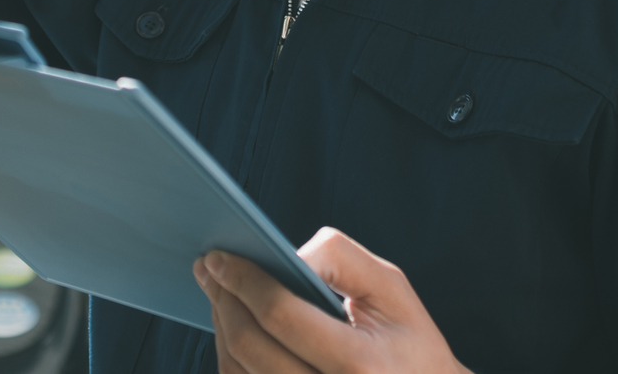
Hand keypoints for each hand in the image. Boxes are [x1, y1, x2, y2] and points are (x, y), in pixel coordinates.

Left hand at [193, 229, 470, 373]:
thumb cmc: (410, 345)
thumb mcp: (392, 290)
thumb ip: (340, 260)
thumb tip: (283, 256)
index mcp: (360, 366)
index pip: (282, 316)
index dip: (245, 280)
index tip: (219, 256)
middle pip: (251, 347)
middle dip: (223, 299)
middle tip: (207, 267)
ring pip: (239, 372)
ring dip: (221, 326)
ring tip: (218, 292)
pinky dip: (231, 355)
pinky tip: (234, 326)